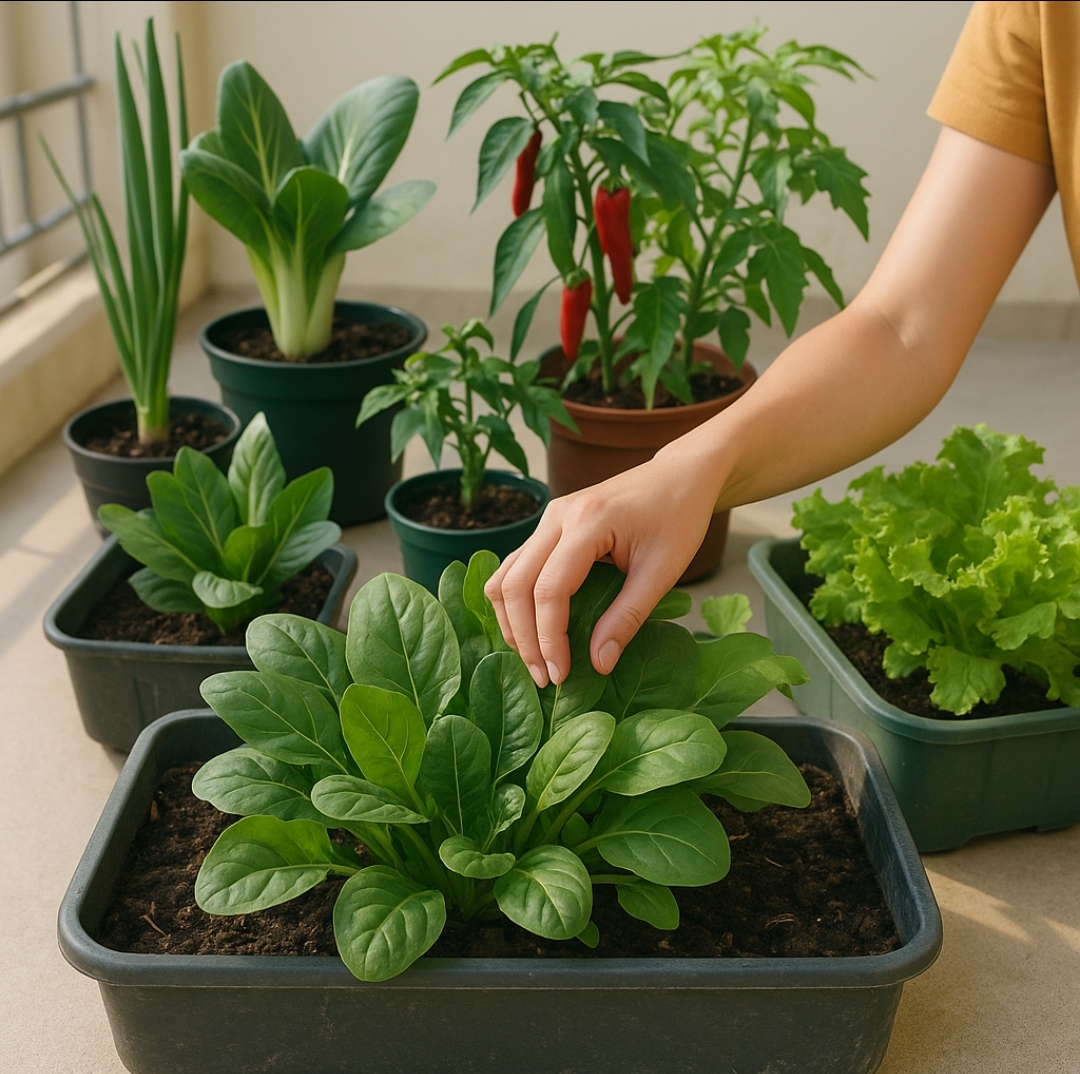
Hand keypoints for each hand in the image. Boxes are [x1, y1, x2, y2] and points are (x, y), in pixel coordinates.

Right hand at [484, 444, 719, 687]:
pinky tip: (533, 629)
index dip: (549, 638)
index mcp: (587, 522)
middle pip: (515, 584)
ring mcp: (549, 517)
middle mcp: (558, 516)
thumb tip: (598, 663)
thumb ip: (628, 617)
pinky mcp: (549, 525)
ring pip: (505, 575)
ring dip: (511, 621)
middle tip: (544, 677)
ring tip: (534, 659)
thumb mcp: (663, 572)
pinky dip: (517, 602)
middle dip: (523, 637)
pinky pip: (516, 566)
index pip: (549, 589)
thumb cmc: (679, 518)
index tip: (560, 674)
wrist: (679, 476)